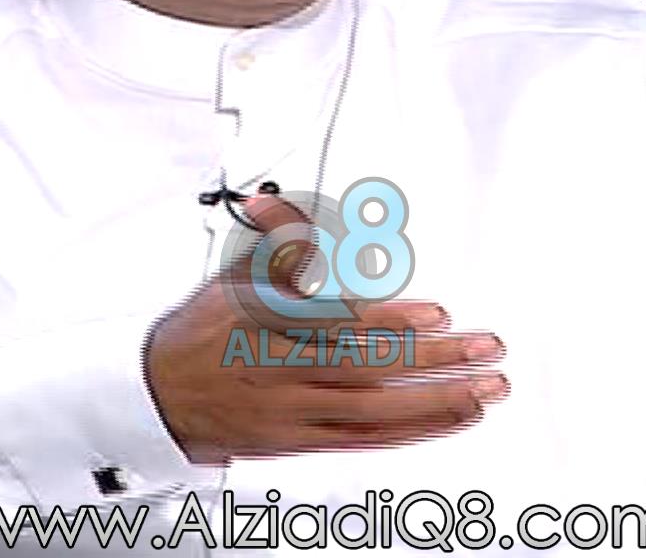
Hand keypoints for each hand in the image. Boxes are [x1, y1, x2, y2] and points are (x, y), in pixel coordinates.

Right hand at [143, 189, 508, 464]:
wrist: (160, 398)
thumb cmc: (201, 336)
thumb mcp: (234, 278)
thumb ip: (276, 244)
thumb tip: (283, 205)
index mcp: (267, 327)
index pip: (336, 323)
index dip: (390, 319)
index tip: (437, 311)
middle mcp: (282, 373)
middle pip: (368, 370)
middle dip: (433, 360)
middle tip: (483, 347)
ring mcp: (294, 412)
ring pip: (375, 412)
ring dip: (437, 401)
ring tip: (485, 387)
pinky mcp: (302, 440)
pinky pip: (367, 439)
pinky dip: (413, 430)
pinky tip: (449, 417)